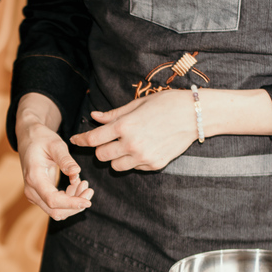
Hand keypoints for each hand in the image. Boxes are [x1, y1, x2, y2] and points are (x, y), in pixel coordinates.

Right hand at [15, 93, 93, 220]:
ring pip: (56, 211)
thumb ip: (65, 160)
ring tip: (84, 183)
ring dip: (73, 202)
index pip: (53, 200)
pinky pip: (55, 205)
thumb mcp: (56, 144)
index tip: (88, 202)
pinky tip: (76, 184)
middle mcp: (31, 190)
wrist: (29, 138)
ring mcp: (34, 194)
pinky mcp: (39, 194)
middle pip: (55, 211)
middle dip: (75, 205)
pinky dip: (69, 199)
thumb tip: (76, 173)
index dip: (72, 204)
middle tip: (89, 190)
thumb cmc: (42, 139)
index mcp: (34, 177)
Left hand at [69, 90, 197, 171]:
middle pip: (101, 156)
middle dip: (100, 149)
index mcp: (125, 126)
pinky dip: (133, 161)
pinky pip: (135, 167)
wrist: (195, 115)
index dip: (81, 140)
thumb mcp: (138, 104)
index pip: (93, 139)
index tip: (75, 140)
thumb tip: (94, 117)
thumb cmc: (166, 103)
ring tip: (126, 145)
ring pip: (116, 166)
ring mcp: (144, 157)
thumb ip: (114, 115)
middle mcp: (132, 144)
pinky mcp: (154, 165)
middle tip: (106, 141)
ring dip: (115, 158)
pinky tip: (143, 148)